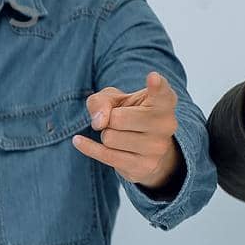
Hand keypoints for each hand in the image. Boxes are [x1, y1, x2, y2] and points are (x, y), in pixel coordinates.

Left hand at [72, 72, 183, 187]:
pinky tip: (78, 141)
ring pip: (110, 138)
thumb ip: (102, 101)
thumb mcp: (114, 100)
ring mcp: (157, 148)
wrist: (145, 149)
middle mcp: (166, 125)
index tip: (153, 77)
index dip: (157, 85)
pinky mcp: (144, 167)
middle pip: (118, 119)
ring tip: (119, 134)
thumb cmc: (129, 114)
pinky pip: (106, 156)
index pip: (161, 93)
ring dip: (106, 135)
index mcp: (164, 102)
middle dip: (109, 119)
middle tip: (118, 120)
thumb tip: (99, 122)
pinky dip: (88, 147)